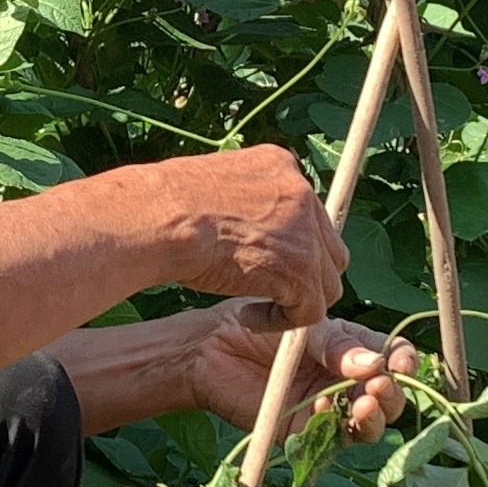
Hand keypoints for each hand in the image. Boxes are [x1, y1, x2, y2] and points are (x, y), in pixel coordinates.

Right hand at [148, 145, 347, 324]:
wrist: (161, 218)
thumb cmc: (166, 207)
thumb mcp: (213, 186)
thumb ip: (243, 200)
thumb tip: (243, 225)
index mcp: (281, 165)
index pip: (306, 212)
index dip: (289, 241)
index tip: (261, 257)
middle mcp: (302, 192)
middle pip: (326, 245)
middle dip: (302, 270)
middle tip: (267, 286)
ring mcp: (307, 232)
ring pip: (326, 279)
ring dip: (296, 298)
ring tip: (257, 306)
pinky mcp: (301, 270)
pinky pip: (310, 309)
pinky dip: (282, 321)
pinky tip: (249, 318)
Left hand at [187, 299, 415, 439]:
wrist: (210, 348)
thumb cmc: (257, 325)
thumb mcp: (305, 328)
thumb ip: (337, 347)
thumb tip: (375, 364)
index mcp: (353, 348)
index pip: (394, 357)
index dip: (404, 362)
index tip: (401, 364)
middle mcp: (346, 381)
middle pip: (388, 396)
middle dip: (391, 394)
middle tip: (378, 386)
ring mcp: (328, 408)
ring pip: (367, 424)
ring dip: (373, 417)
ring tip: (364, 404)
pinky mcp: (304, 432)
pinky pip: (331, 438)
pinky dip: (335, 427)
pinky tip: (324, 410)